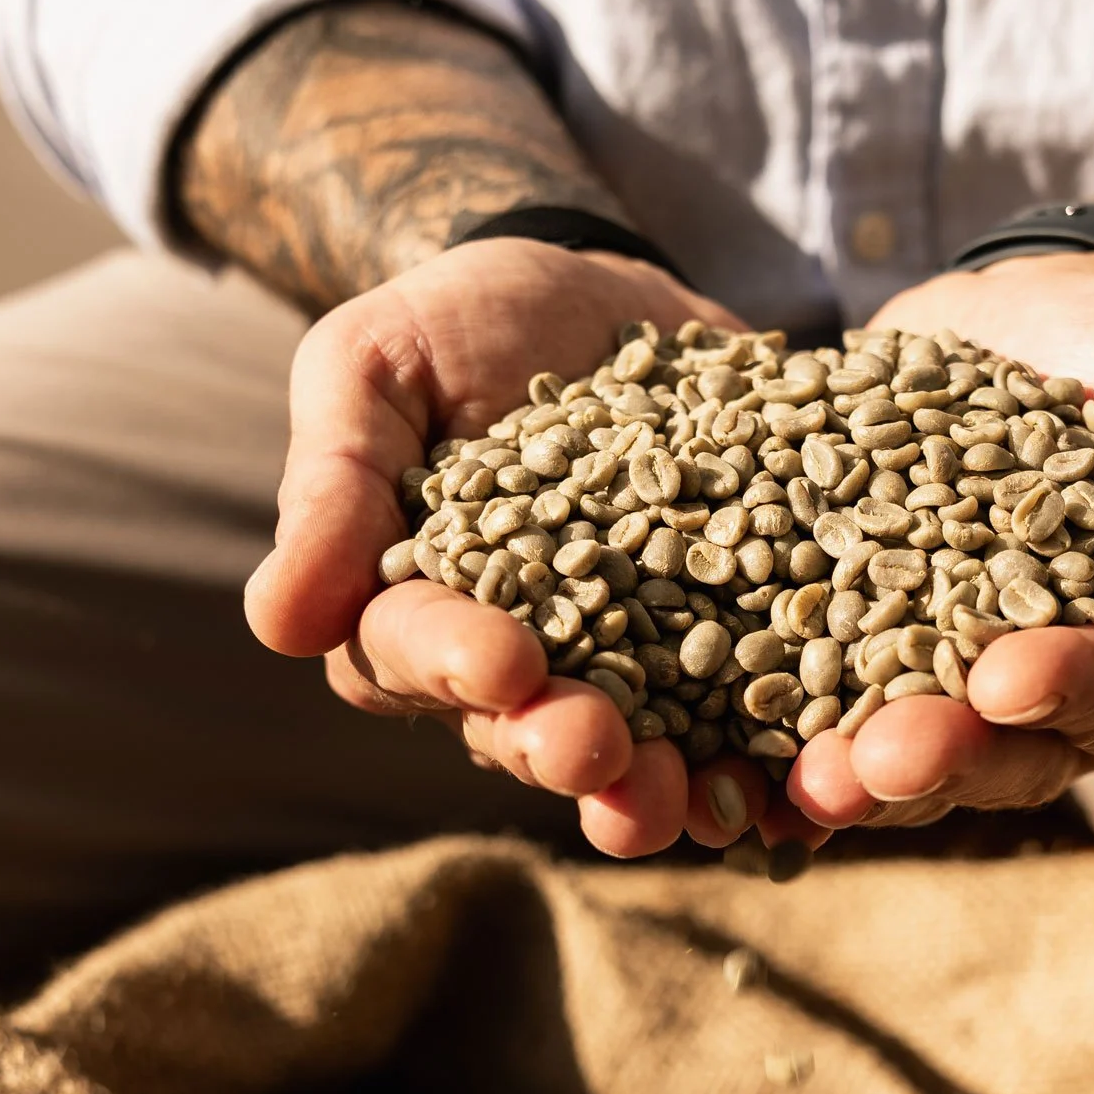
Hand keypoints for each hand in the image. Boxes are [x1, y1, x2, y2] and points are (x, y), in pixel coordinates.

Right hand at [244, 238, 824, 856]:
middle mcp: (521, 671)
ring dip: (674, 787)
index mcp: (416, 617)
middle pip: (532, 732)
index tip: (502, 663)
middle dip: (569, 749)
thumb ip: (333, 482)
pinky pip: (757, 721)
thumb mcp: (373, 365)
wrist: (597, 292)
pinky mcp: (734, 649)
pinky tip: (816, 787)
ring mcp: (632, 670)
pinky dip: (786, 759)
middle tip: (601, 751)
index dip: (458, 666)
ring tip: (713, 801)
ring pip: (645, 754)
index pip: (419, 656)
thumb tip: (277, 624)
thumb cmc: (454, 326)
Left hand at [786, 251, 1093, 831]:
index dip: (1065, 694)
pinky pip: (805, 689)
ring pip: (897, 746)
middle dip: (936, 756)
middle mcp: (1047, 710)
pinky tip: (711, 735)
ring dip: (844, 766)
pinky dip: (763, 721)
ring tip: (796, 774)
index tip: (1010, 676)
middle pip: (998, 754)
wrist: (1058, 312)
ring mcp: (940, 681)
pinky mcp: (848, 633)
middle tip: (875, 759)